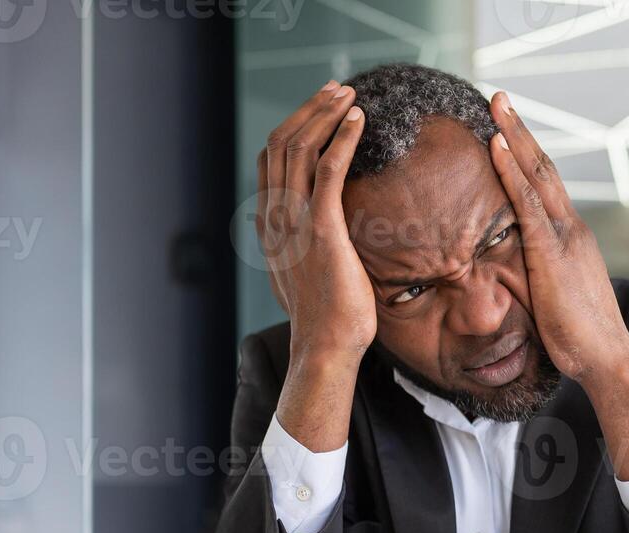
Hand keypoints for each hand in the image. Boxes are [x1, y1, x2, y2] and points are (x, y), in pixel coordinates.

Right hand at [256, 82, 372, 451]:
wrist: (324, 348)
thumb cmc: (324, 321)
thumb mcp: (300, 277)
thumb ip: (296, 250)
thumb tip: (300, 239)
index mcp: (270, 226)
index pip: (270, 161)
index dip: (293, 129)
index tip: (319, 112)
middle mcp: (275, 217)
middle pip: (282, 143)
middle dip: (309, 109)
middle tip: (336, 89)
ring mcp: (294, 221)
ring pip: (301, 147)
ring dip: (325, 113)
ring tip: (349, 94)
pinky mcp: (321, 228)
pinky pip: (328, 169)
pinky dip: (342, 137)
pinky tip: (358, 119)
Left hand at [485, 91, 628, 384]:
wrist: (606, 357)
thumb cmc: (579, 337)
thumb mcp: (553, 297)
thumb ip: (538, 276)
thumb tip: (514, 276)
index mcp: (571, 237)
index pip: (546, 186)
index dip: (526, 155)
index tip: (506, 128)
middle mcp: (571, 228)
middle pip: (543, 167)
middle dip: (519, 129)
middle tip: (499, 97)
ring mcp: (564, 236)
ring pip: (537, 174)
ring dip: (514, 135)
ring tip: (495, 105)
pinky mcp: (552, 251)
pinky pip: (527, 202)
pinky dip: (511, 171)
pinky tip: (496, 146)